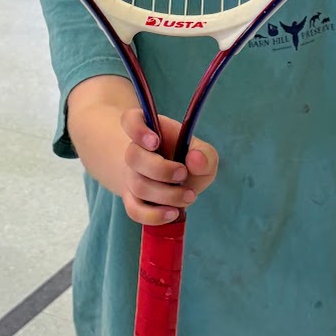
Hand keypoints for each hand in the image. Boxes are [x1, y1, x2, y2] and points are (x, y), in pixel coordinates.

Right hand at [120, 109, 218, 225]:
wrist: (172, 181)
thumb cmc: (186, 160)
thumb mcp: (201, 152)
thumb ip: (205, 154)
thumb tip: (195, 159)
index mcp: (149, 130)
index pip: (130, 120)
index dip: (138, 130)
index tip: (155, 141)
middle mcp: (134, 151)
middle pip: (133, 157)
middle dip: (161, 169)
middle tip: (183, 173)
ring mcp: (130, 176)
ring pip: (138, 185)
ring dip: (165, 194)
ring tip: (189, 195)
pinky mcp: (132, 200)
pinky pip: (134, 210)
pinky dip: (153, 215)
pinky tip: (172, 213)